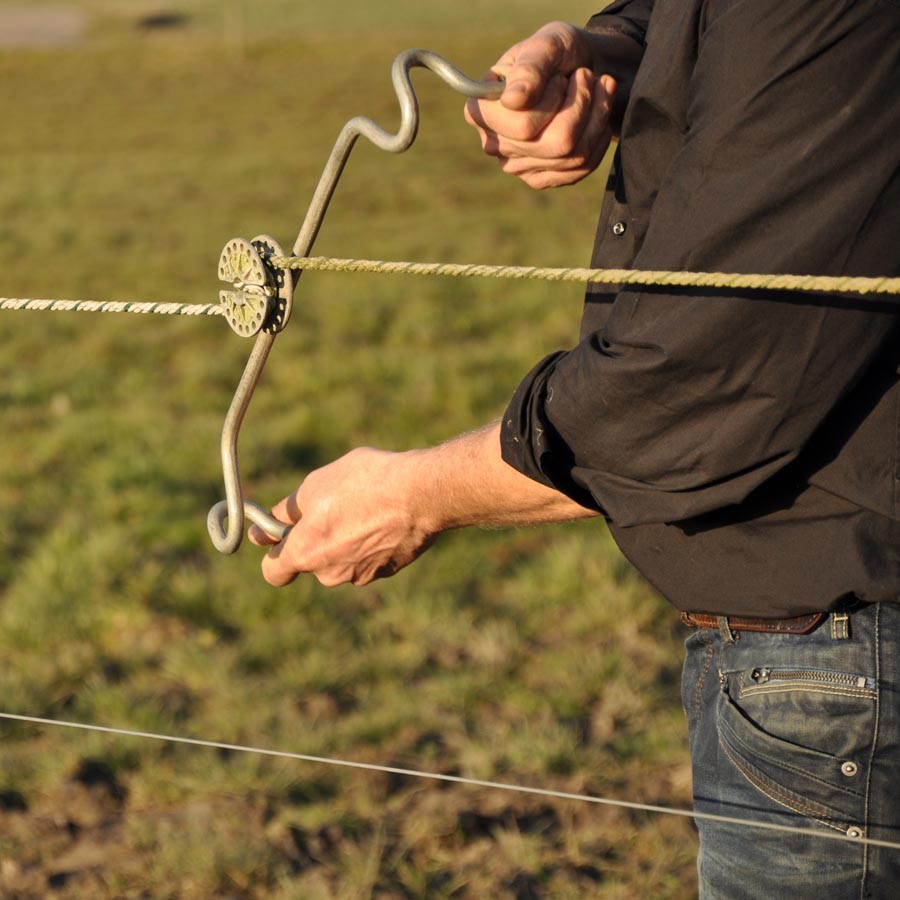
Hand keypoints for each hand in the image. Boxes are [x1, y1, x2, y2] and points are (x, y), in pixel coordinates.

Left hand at [248, 447, 435, 587]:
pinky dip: (371, 542)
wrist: (420, 494)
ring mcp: (361, 575)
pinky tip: (385, 516)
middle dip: (317, 538)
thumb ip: (288, 511)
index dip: (273, 552)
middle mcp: (330, 573)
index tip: (278, 534)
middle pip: (312, 560)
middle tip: (332, 505)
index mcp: (306, 553)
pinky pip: (369, 558)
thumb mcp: (316, 484)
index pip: (274, 572)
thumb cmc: (364, 483)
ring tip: (365, 506)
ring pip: (342, 558)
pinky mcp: (388, 570)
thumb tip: (268, 523)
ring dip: (346, 538)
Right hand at [465, 22, 617, 188]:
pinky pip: (582, 167)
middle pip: (555, 144)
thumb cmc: (558, 52)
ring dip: (596, 115)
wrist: (580, 68)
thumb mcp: (547, 44)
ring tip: (598, 88)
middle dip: (581, 105)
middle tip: (586, 77)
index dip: (554, 98)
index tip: (561, 76)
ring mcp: (517, 167)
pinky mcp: (541, 179)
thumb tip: (512, 100)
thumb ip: (530, 67)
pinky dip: (598, 136)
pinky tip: (597, 113)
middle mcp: (494, 144)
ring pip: (574, 156)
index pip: (524, 126)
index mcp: (481, 111)